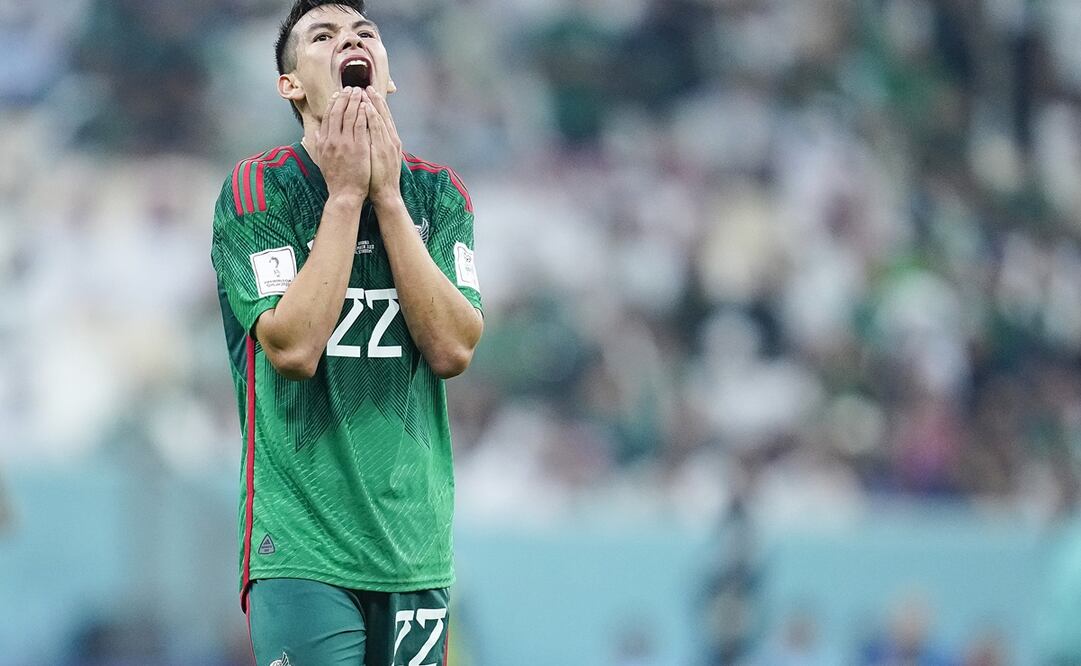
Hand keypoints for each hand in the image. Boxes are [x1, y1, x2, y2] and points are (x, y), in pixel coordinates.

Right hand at [312, 87, 370, 200]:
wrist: (345, 194)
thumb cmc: (336, 179)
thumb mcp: (322, 160)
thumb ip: (318, 144)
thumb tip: (315, 133)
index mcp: (323, 142)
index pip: (327, 117)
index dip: (333, 103)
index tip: (338, 94)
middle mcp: (332, 140)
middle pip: (337, 112)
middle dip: (344, 97)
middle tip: (351, 87)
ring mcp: (345, 143)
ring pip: (349, 116)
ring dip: (354, 101)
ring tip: (360, 91)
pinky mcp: (358, 147)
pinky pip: (360, 125)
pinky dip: (362, 113)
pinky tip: (366, 105)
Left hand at [364, 86, 402, 206]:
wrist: (386, 194)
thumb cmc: (378, 178)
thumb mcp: (377, 159)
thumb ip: (373, 145)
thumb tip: (364, 136)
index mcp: (390, 142)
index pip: (382, 119)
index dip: (376, 105)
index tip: (368, 93)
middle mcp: (391, 140)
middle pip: (383, 116)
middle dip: (375, 100)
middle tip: (367, 86)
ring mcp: (389, 144)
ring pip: (381, 119)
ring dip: (374, 104)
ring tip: (366, 92)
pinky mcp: (384, 150)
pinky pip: (377, 130)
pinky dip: (373, 117)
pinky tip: (367, 107)